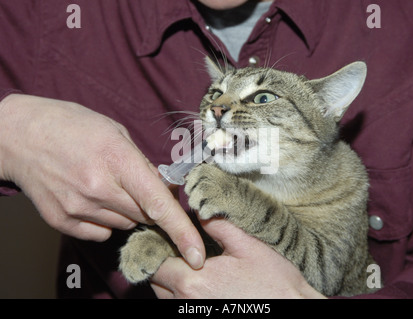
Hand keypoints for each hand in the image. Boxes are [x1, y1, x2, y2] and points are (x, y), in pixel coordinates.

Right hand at [0, 94, 204, 268]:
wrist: (20, 136)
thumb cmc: (72, 126)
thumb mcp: (115, 132)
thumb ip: (142, 164)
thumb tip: (165, 189)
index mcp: (117, 159)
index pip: (158, 203)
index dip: (181, 230)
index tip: (196, 253)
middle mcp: (98, 187)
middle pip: (145, 216)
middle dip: (150, 205)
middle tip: (134, 184)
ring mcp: (78, 207)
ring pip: (125, 224)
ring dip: (127, 211)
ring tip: (106, 184)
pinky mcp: (62, 221)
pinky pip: (101, 232)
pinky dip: (105, 219)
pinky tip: (91, 197)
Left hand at [151, 218, 326, 298]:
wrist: (291, 308)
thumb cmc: (274, 281)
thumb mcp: (247, 245)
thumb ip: (218, 226)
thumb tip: (199, 211)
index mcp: (194, 282)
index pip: (156, 263)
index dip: (157, 247)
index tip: (167, 235)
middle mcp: (187, 305)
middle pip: (158, 281)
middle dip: (164, 263)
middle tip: (180, 247)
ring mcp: (194, 316)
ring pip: (166, 296)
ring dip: (172, 280)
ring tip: (191, 264)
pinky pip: (180, 306)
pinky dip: (183, 294)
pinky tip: (202, 282)